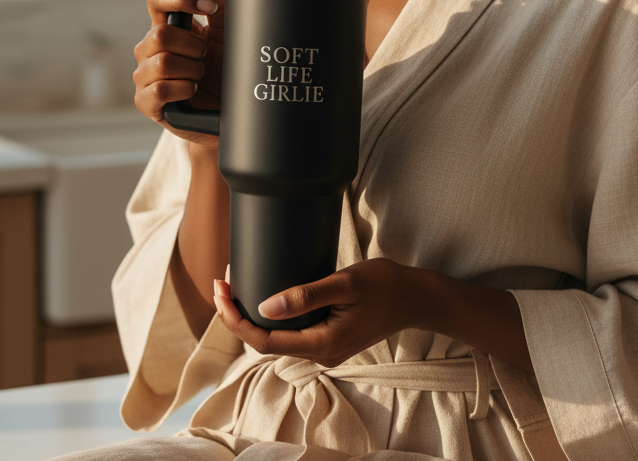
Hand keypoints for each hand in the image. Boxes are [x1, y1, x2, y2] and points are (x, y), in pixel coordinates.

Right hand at [132, 0, 224, 145]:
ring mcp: (144, 76)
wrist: (228, 113)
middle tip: (207, 56)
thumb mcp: (226, 34)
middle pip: (160, 34)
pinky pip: (159, 89)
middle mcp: (149, 49)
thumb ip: (218, 2)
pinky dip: (184, 88)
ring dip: (192, 69)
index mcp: (166, 27)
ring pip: (162, 62)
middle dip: (194, 45)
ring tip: (201, 77)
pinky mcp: (146, 103)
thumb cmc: (224, 71)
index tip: (210, 9)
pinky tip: (193, 91)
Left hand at [212, 258, 428, 366]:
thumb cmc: (385, 285)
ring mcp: (326, 348)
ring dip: (254, 315)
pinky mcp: (330, 337)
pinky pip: (293, 332)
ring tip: (237, 285)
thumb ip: (306, 295)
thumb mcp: (345, 283)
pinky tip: (267, 294)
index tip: (221, 292)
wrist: (416, 298)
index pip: (265, 341)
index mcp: (322, 344)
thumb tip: (265, 307)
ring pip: (279, 337)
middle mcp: (321, 353)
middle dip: (238, 315)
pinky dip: (274, 315)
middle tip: (223, 283)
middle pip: (266, 341)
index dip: (236, 320)